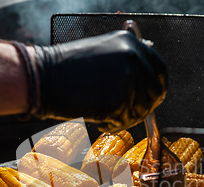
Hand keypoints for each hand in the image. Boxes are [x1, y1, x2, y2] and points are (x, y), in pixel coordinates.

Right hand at [34, 31, 167, 131]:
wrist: (43, 78)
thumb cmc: (66, 69)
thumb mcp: (102, 53)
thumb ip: (126, 62)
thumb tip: (148, 78)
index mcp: (131, 44)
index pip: (160, 70)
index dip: (157, 88)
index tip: (153, 98)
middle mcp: (133, 58)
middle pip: (154, 93)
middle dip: (142, 108)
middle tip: (125, 113)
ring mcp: (127, 78)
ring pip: (140, 110)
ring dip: (125, 118)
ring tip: (105, 115)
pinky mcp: (118, 99)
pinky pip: (124, 121)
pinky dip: (112, 125)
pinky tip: (97, 118)